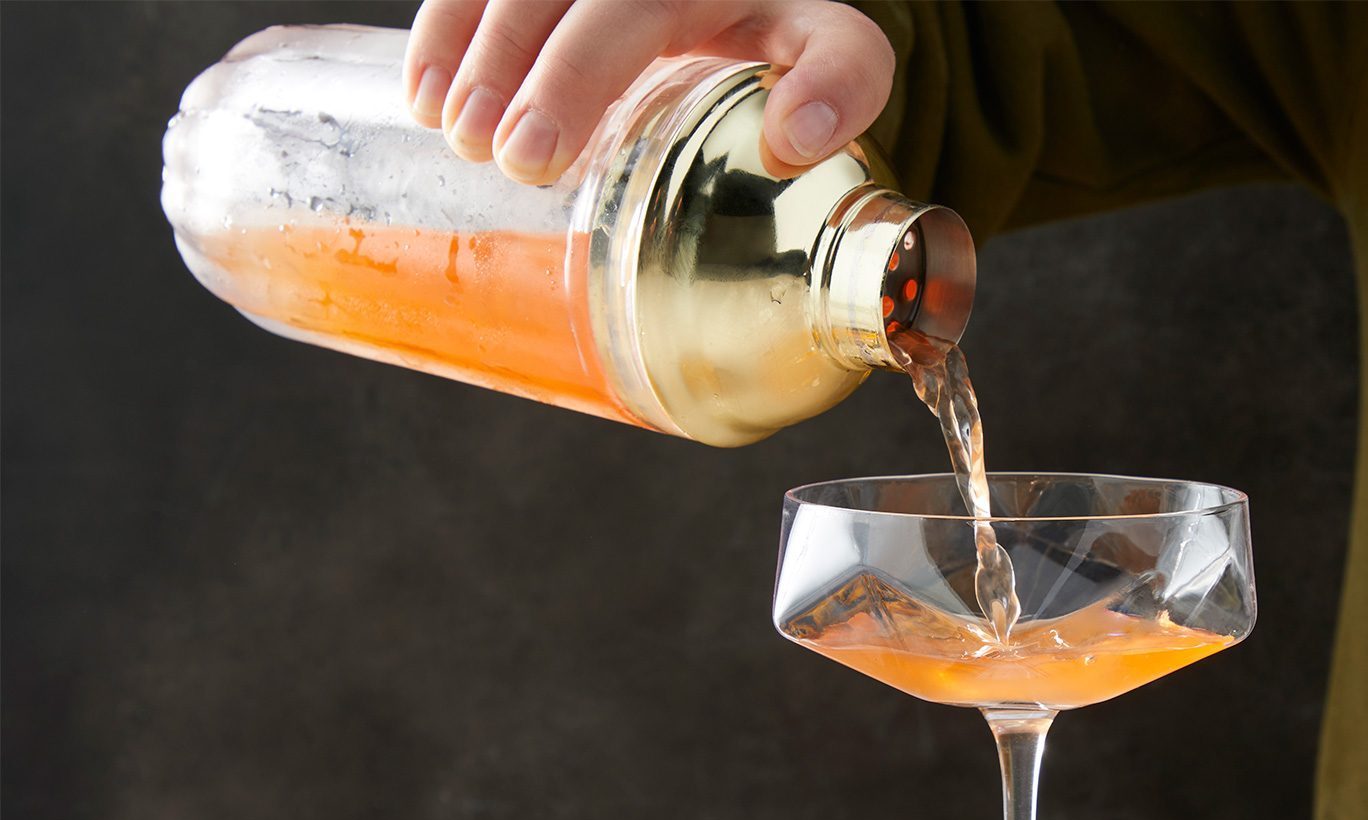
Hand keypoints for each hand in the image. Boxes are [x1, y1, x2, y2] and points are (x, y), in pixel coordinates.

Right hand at [404, 0, 894, 185]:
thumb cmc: (785, 21)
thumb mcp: (834, 42)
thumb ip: (843, 79)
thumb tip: (792, 139)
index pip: (625, 10)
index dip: (572, 77)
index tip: (535, 155)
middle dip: (505, 69)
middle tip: (483, 152)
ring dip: (460, 46)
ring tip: (444, 126)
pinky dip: (441, 26)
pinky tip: (423, 90)